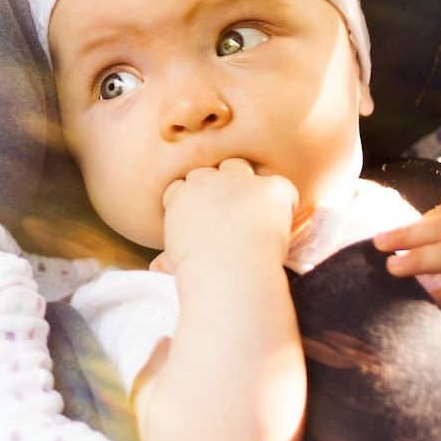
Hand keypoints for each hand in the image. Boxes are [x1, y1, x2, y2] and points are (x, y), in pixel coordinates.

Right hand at [151, 158, 298, 273]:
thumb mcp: (174, 264)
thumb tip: (156, 268)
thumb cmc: (198, 273)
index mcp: (179, 198)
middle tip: (230, 214)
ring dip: (246, 183)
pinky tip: (280, 226)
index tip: (202, 218)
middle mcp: (206, 181)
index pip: (182, 185)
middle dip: (216, 186)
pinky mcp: (270, 187)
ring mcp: (239, 180)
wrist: (229, 273)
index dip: (192, 198)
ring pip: (240, 166)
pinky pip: (281, 188)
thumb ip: (166, 259)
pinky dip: (284, 204)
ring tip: (255, 213)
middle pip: (209, 171)